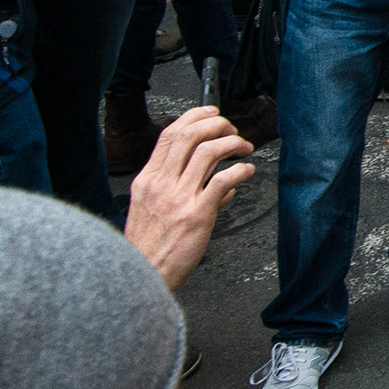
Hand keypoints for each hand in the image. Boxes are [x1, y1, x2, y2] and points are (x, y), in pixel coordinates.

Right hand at [125, 104, 256, 289]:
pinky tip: (247, 171)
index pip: (170, 135)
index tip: (212, 113)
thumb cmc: (148, 248)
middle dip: (216, 124)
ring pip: (208, 152)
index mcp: (147, 180)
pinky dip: (240, 170)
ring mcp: (178, 198)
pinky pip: (222, 181)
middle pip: (189, 136)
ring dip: (233, 143)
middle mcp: (161, 184)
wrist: (140, 276)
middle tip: (232, 129)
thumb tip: (216, 182)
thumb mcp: (150, 212)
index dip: (194, 117)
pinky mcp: (197, 215)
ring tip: (245, 147)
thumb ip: (179, 192)